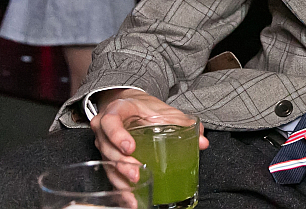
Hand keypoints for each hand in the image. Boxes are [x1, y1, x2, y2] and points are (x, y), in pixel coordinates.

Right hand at [90, 89, 209, 181]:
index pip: (110, 123)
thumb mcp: (162, 110)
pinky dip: (121, 188)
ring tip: (134, 193)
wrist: (130, 105)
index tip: (130, 147)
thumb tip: (202, 140)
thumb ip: (182, 122)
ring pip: (108, 165)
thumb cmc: (144, 108)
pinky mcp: (108, 160)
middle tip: (136, 174)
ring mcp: (104, 145)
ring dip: (121, 181)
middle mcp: (104, 130)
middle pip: (108, 149)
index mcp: (116, 112)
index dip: (117, 136)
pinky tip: (130, 200)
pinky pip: (111, 175)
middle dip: (122, 165)